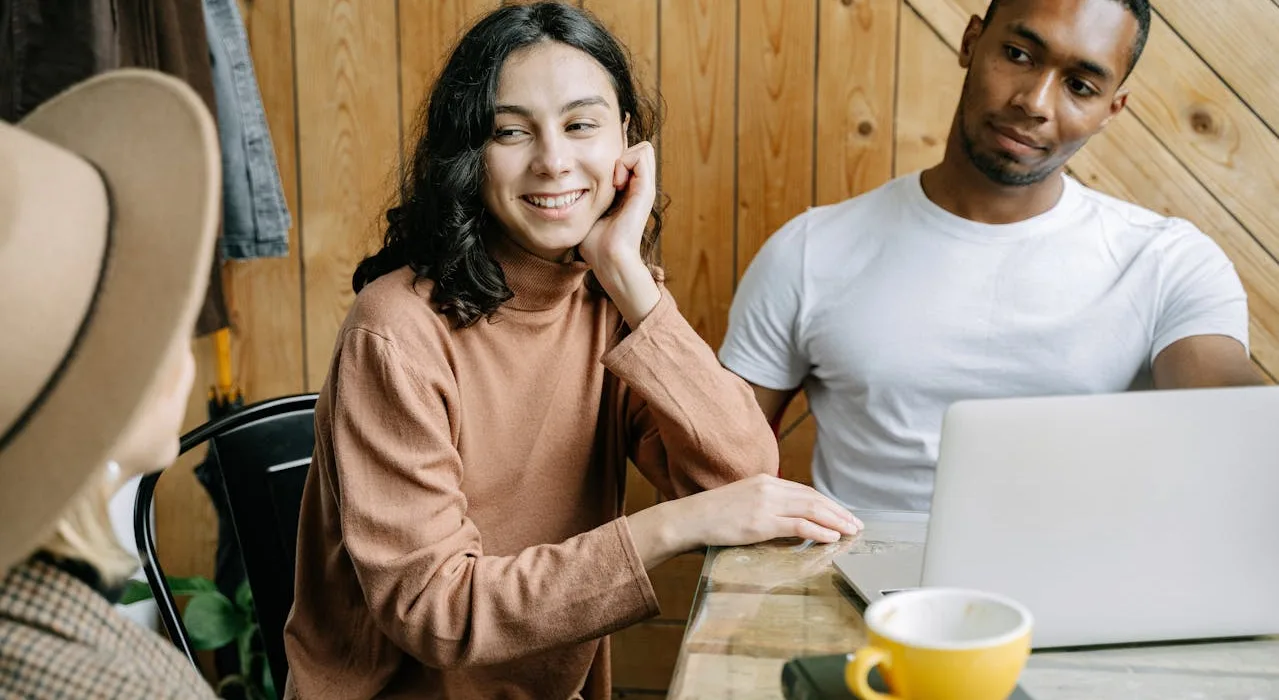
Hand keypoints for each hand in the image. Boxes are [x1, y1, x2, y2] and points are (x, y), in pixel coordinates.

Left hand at [577, 142, 660, 326]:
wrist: (609, 259)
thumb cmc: (594, 243)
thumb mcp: (588, 212)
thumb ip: (585, 197)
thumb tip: (566, 186)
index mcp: (630, 191)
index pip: (629, 156)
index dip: (614, 160)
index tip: (600, 181)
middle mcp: (641, 187)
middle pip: (639, 149)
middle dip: (621, 154)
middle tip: (608, 178)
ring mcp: (645, 188)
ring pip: (643, 149)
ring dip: (624, 157)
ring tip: (613, 181)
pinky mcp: (646, 190)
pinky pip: (641, 155)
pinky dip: (625, 162)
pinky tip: (615, 183)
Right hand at [627, 474, 863, 567]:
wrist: (688, 519)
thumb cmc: (711, 515)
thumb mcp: (742, 502)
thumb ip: (765, 505)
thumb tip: (787, 520)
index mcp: (764, 480)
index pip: (804, 491)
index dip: (827, 503)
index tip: (842, 513)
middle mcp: (768, 487)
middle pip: (813, 497)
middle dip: (838, 511)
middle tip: (856, 523)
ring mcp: (765, 504)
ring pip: (811, 509)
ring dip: (835, 520)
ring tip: (850, 531)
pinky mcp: (761, 522)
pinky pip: (798, 525)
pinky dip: (819, 530)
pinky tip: (831, 536)